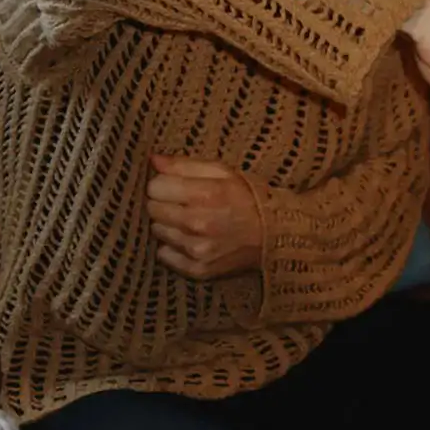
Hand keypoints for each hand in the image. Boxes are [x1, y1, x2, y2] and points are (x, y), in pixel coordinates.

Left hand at [146, 155, 262, 278]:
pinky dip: (173, 247)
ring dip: (168, 225)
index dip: (162, 183)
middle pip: (153, 210)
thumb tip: (154, 161)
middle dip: (163, 203)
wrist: (276, 235)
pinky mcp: (198, 269)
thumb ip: (185, 165)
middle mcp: (198, 224)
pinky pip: (165, 255)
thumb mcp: (223, 172)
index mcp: (205, 195)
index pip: (155, 187)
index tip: (173, 185)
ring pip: (158, 232)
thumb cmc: (250, 198)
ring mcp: (197, 250)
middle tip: (182, 203)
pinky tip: (190, 239)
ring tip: (190, 221)